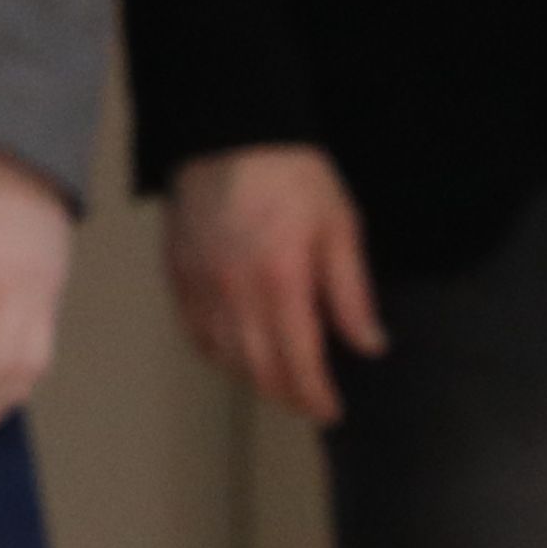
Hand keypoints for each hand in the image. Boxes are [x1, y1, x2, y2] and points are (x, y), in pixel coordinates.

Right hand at [167, 141, 384, 424]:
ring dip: (252, 379)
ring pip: (223, 356)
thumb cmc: (293, 177)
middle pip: (257, 369)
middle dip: (286, 396)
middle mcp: (235, 294)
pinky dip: (216, 353)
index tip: (331, 412)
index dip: (315, 395)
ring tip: (278, 383)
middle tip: (309, 404)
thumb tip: (368, 345)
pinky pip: (194, 331)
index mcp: (281, 282)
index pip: (298, 361)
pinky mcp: (178, 275)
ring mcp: (200, 286)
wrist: (229, 135)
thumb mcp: (340, 227)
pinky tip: (234, 353)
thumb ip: (351, 292)